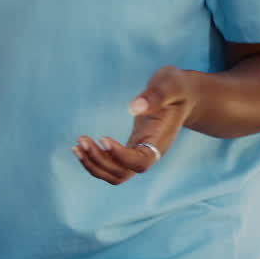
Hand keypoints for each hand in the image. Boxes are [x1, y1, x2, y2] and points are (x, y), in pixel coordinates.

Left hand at [73, 65, 196, 183]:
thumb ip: (156, 95)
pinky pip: (110, 165)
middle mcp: (150, 153)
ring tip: (76, 146)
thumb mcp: (170, 84)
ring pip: (114, 174)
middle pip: (123, 173)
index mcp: (160, 141)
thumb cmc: (176, 88)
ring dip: (93, 164)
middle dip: (99, 161)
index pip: (140, 162)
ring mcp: (139, 154)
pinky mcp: (130, 150)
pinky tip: (79, 148)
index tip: (103, 138)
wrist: (183, 95)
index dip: (120, 156)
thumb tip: (133, 107)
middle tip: (82, 139)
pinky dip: (93, 161)